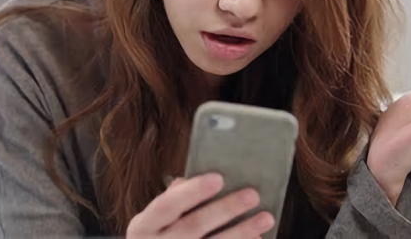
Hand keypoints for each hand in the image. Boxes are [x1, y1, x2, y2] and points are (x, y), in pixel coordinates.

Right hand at [126, 173, 273, 238]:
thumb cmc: (157, 236)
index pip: (167, 206)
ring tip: (266, 217)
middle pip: (194, 227)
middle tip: (252, 195)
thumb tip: (195, 178)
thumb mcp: (153, 220)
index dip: (192, 192)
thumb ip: (173, 199)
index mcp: (144, 227)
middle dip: (225, 210)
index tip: (218, 178)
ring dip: (241, 233)